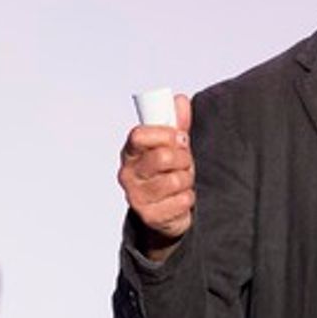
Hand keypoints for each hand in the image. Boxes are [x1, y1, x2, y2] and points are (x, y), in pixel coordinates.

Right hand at [117, 94, 193, 253]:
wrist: (166, 211)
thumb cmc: (168, 173)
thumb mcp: (173, 146)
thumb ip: (177, 124)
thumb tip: (180, 100)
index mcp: (130, 152)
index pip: (139, 136)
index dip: (164, 135)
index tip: (180, 138)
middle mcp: (128, 174)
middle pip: (162, 158)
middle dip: (183, 159)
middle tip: (185, 163)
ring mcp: (137, 197)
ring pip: (175, 180)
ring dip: (187, 180)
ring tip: (183, 181)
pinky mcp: (150, 217)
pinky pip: (182, 201)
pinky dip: (188, 198)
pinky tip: (181, 198)